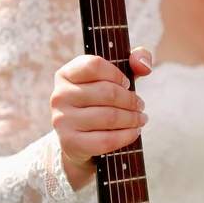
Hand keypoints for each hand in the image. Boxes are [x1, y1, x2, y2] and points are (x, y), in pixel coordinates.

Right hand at [51, 47, 151, 189]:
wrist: (78, 140)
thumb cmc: (98, 104)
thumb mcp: (112, 79)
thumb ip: (134, 60)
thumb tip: (144, 66)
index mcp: (66, 74)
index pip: (95, 65)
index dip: (117, 74)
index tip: (127, 84)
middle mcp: (59, 95)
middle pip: (107, 93)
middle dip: (131, 100)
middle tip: (140, 105)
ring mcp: (62, 120)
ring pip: (110, 117)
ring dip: (132, 119)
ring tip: (140, 119)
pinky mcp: (70, 142)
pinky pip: (106, 139)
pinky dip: (126, 136)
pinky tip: (134, 132)